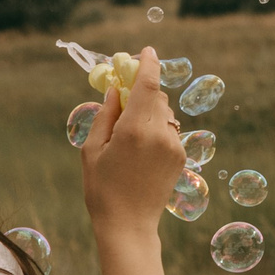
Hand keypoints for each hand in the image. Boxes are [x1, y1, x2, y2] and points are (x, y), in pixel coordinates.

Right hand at [80, 48, 184, 234]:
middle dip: (142, 92)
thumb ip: (106, 114)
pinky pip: (169, 131)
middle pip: (157, 97)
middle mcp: (159, 134)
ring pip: (165, 114)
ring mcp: (174, 146)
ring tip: (128, 134)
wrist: (129, 225)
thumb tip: (116, 89)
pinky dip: (157, 130)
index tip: (147, 50)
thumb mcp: (93, 149)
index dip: (148, 63)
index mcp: (134, 130)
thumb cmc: (102, 188)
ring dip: (149, 113)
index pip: (148, 85)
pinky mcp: (181, 157)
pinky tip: (140, 151)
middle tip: (124, 97)